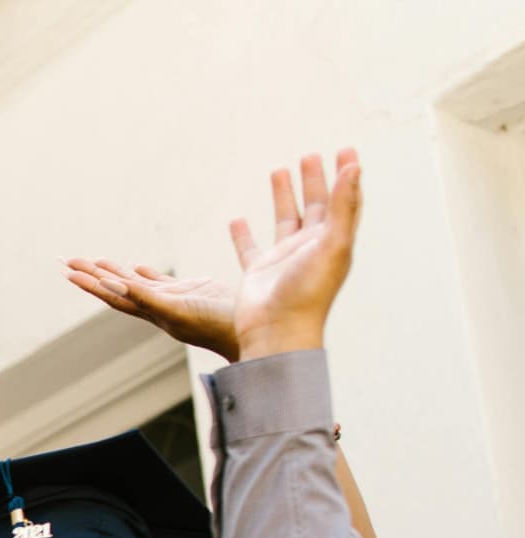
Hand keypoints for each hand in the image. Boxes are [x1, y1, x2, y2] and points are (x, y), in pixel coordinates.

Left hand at [63, 260, 238, 362]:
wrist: (248, 331)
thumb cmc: (215, 325)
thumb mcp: (178, 309)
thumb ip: (147, 298)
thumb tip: (115, 285)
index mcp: (149, 310)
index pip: (111, 293)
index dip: (88, 283)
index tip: (66, 270)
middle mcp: (155, 306)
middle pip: (116, 286)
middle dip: (92, 273)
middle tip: (67, 260)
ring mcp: (172, 299)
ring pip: (137, 282)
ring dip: (116, 271)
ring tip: (96, 260)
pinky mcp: (190, 292)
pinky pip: (161, 282)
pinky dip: (147, 274)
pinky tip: (139, 267)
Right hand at [230, 148, 360, 359]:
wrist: (278, 331)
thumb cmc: (309, 293)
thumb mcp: (332, 244)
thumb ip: (343, 206)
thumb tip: (354, 168)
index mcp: (334, 241)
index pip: (344, 201)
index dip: (346, 176)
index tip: (345, 152)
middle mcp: (311, 248)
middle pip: (317, 206)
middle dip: (315, 180)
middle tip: (310, 156)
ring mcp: (285, 260)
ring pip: (286, 220)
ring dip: (284, 196)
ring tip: (278, 171)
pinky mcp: (260, 272)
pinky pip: (250, 247)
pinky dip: (244, 234)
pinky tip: (237, 220)